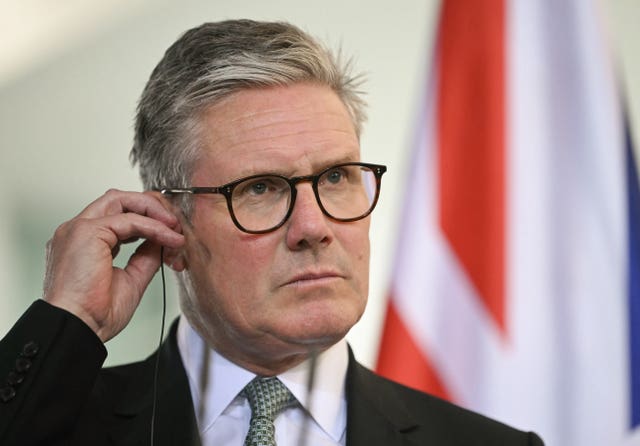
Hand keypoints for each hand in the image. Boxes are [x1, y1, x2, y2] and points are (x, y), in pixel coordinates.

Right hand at [42, 189, 184, 341]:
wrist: (79, 328)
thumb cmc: (96, 314)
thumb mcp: (132, 279)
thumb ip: (145, 256)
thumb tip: (162, 241)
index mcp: (84, 243)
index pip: (117, 216)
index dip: (147, 220)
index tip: (171, 233)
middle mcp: (77, 231)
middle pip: (117, 200)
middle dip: (150, 207)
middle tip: (175, 223)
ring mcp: (79, 229)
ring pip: (120, 200)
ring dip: (153, 211)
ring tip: (175, 227)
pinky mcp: (87, 232)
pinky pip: (129, 220)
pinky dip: (154, 226)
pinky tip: (169, 238)